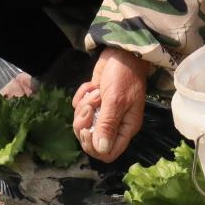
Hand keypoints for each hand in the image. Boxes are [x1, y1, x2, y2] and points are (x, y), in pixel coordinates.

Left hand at [73, 47, 151, 161]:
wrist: (121, 51)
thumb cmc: (123, 74)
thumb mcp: (116, 100)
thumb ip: (108, 125)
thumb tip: (101, 149)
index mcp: (125, 127)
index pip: (108, 153)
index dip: (94, 147)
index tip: (87, 130)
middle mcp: (115, 123)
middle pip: (91, 140)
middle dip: (84, 124)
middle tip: (88, 108)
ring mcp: (103, 112)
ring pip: (83, 123)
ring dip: (84, 107)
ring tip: (94, 93)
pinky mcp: (94, 101)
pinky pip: (79, 107)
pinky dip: (82, 96)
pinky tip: (92, 86)